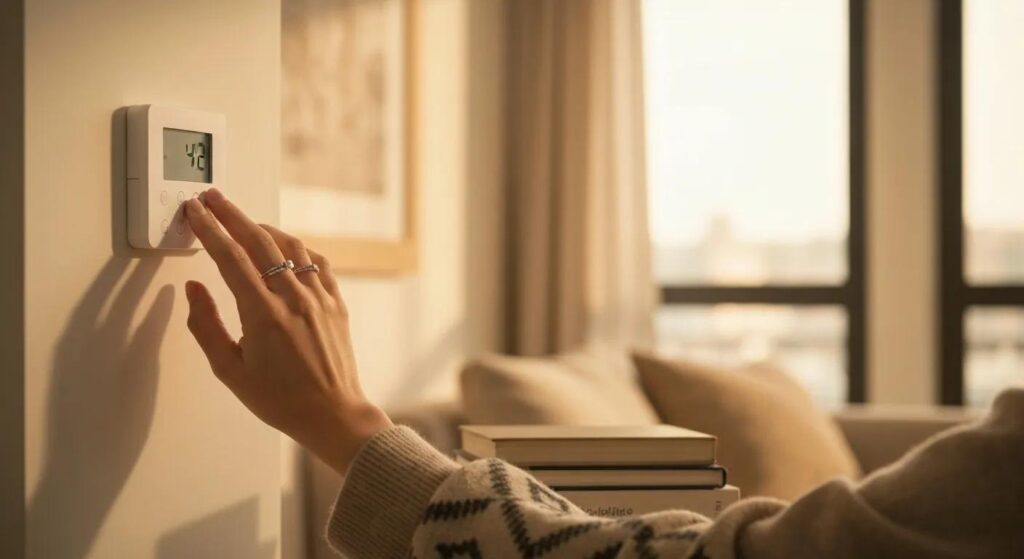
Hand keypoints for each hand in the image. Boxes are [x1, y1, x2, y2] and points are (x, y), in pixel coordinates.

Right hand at [183, 188, 391, 474]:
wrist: (333, 413)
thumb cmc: (280, 399)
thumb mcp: (230, 371)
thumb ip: (206, 326)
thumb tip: (193, 290)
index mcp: (263, 314)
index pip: (229, 257)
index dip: (208, 229)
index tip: (194, 211)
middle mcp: (293, 298)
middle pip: (258, 240)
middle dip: (231, 214)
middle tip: (211, 198)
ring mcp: (319, 297)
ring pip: (290, 246)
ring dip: (264, 227)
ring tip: (244, 220)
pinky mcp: (336, 302)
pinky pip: (317, 262)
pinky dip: (297, 248)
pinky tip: (285, 247)